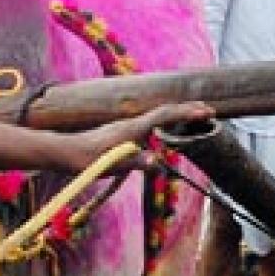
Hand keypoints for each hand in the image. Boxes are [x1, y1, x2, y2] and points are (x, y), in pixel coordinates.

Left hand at [59, 101, 215, 173]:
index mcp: (132, 129)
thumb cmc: (87, 161)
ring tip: (196, 115)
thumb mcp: (112, 165)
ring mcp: (127, 126)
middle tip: (209, 110)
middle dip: (187, 110)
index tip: (205, 112)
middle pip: (164, 111)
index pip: (164, 116)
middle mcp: (131, 123)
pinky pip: (151, 122)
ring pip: (158, 115)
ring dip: (178, 114)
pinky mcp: (123, 131)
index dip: (185, 114)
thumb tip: (156, 161)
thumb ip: (135, 162)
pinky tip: (169, 126)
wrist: (65, 152)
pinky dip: (167, 120)